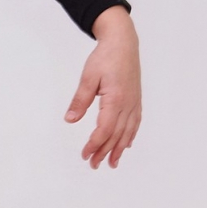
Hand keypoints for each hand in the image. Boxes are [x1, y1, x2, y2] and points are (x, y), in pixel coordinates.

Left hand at [64, 7, 140, 168]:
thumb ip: (80, 100)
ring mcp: (135, 103)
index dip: (94, 144)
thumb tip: (70, 119)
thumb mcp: (88, 77)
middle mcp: (128, 104)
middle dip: (105, 152)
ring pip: (128, 132)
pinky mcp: (136, 100)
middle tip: (93, 165)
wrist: (124, 42)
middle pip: (116, 135)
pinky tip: (126, 144)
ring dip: (119, 149)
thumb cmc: (105, 57)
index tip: (84, 154)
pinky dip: (130, 136)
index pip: (105, 129)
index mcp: (116, 99)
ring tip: (112, 163)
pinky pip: (135, 123)